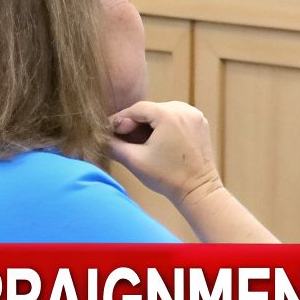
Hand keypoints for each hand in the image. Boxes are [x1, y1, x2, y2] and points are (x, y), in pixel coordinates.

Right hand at [106, 101, 220, 205]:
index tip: (107, 130)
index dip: (120, 119)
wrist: (198, 190)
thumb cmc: (166, 176)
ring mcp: (194, 115)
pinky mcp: (200, 123)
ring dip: (148, 124)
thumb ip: (114, 145)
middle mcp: (184, 109)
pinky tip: (154, 140)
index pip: (136, 109)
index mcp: (168, 114)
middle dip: (134, 122)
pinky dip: (163, 125)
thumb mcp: (134, 160)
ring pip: (162, 112)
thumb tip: (99, 137)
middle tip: (120, 136)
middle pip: (150, 109)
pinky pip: (176, 118)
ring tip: (136, 140)